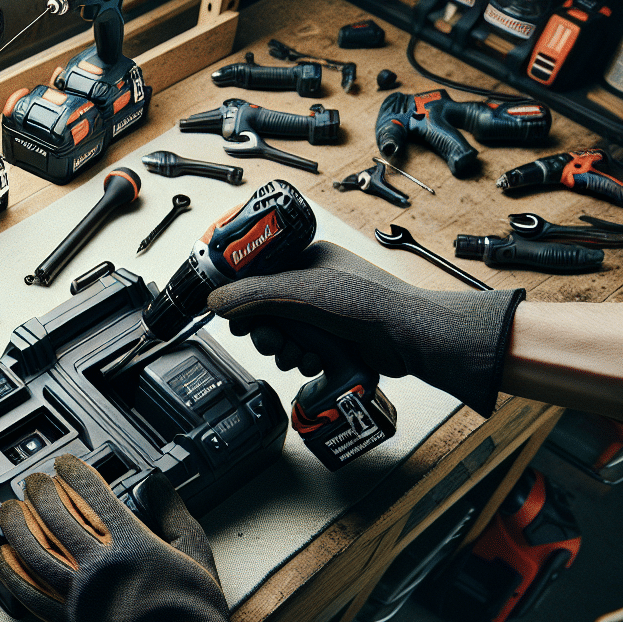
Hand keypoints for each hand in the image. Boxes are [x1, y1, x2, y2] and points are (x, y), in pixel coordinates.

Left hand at [0, 454, 306, 621]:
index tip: (64, 464)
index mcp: (133, 544)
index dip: (73, 473)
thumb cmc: (195, 613)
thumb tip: (156, 483)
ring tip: (7, 509)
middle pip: (58, 518)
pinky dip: (10, 573)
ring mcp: (81, 598)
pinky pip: (30, 595)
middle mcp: (101, 567)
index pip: (93, 495)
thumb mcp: (196, 551)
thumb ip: (173, 512)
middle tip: (32, 481)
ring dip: (16, 525)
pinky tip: (0, 557)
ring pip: (35, 552)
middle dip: (40, 493)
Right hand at [206, 241, 524, 415]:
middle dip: (266, 332)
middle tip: (271, 342)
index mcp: (307, 259)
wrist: (408, 337)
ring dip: (286, 350)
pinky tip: (315, 362)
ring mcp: (327, 312)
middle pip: (267, 311)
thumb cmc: (367, 302)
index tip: (233, 316)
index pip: (257, 274)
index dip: (241, 298)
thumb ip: (253, 295)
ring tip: (299, 354)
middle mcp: (315, 283)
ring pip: (285, 334)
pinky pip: (303, 350)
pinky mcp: (336, 338)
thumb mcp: (299, 291)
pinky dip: (304, 359)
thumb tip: (215, 300)